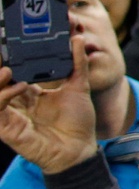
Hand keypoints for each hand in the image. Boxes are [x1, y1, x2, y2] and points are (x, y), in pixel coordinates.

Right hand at [0, 35, 98, 174]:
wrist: (80, 149)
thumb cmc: (77, 122)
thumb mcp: (79, 87)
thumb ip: (77, 63)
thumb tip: (77, 39)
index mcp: (29, 94)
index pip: (12, 74)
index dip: (8, 60)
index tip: (8, 44)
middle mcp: (17, 104)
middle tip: (0, 53)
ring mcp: (11, 117)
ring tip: (8, 70)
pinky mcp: (9, 130)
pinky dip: (1, 98)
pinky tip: (17, 89)